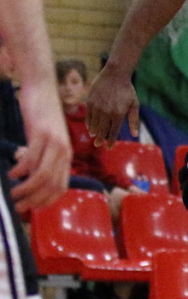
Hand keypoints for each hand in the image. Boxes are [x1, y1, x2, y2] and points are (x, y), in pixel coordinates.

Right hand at [9, 83, 69, 212]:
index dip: (46, 201)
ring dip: (26, 188)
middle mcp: (64, 152)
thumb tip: (28, 176)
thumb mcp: (42, 141)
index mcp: (66, 156)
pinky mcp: (43, 133)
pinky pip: (31, 158)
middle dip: (34, 200)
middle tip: (18, 206)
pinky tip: (11, 172)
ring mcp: (55, 143)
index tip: (30, 209)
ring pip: (42, 175)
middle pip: (52, 185)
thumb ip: (39, 159)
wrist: (42, 89)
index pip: (61, 187)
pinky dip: (20, 169)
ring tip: (13, 192)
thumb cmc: (40, 117)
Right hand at [84, 69, 138, 147]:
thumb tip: (135, 135)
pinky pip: (88, 116)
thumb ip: (134, 120)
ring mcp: (97, 107)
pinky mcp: (90, 102)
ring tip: (94, 136)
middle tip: (98, 145)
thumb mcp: (134, 104)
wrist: (115, 74)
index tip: (109, 147)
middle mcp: (106, 112)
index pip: (113, 132)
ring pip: (94, 124)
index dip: (111, 141)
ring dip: (94, 132)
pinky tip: (90, 127)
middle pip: (102, 130)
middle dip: (100, 139)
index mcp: (118, 114)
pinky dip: (89, 123)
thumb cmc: (127, 90)